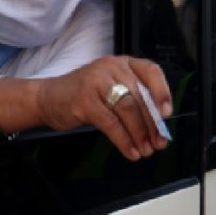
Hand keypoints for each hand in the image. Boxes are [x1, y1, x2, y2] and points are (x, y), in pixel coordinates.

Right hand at [36, 55, 171, 159]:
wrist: (48, 98)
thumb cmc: (86, 95)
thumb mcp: (112, 89)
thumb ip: (135, 100)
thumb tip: (159, 126)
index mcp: (123, 63)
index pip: (151, 71)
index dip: (163, 92)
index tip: (167, 114)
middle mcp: (111, 67)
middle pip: (140, 96)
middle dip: (152, 124)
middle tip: (158, 143)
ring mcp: (96, 81)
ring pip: (128, 110)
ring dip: (139, 134)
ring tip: (145, 150)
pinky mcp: (84, 100)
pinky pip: (111, 123)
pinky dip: (123, 140)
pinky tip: (130, 151)